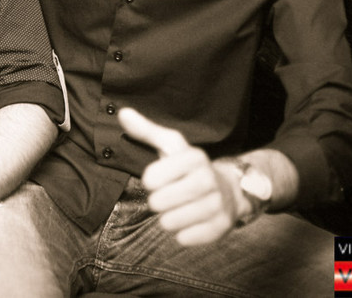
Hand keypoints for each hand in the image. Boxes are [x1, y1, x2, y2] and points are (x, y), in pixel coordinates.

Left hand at [118, 107, 242, 244]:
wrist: (230, 189)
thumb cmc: (188, 167)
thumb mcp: (170, 145)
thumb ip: (146, 130)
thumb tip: (122, 113)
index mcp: (194, 157)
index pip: (153, 177)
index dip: (150, 181)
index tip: (155, 179)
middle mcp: (209, 178)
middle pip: (161, 202)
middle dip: (156, 202)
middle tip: (163, 198)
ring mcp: (218, 203)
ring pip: (172, 221)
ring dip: (167, 219)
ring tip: (175, 210)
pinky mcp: (222, 225)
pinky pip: (188, 238)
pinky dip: (182, 234)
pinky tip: (187, 223)